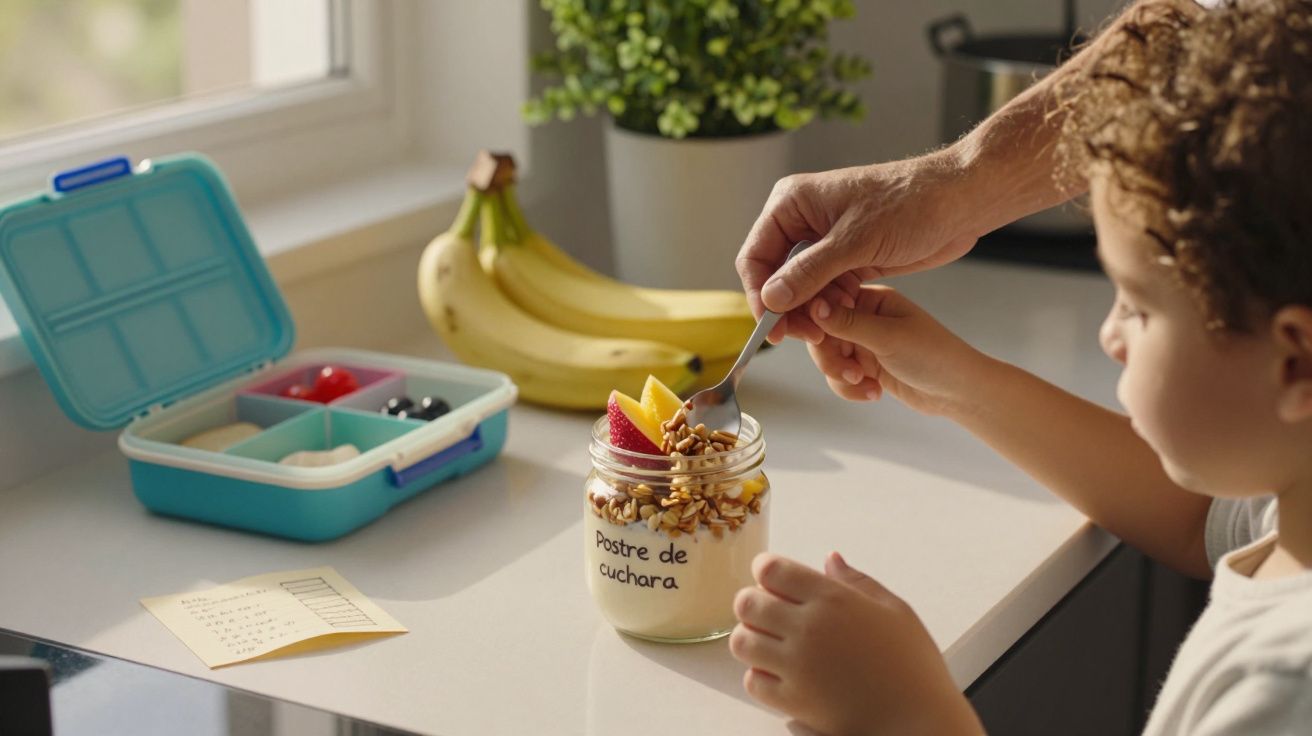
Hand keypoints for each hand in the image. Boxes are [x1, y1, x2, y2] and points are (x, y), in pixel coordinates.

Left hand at [730, 553, 982, 735]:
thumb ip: (858, 582)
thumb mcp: (896, 612)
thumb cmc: (914, 667)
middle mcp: (808, 628)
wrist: (920, 724)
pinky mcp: (792, 701)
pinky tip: (779, 673)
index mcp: (833, 599)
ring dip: (751, 638)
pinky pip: (753, 681)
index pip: (772, 569)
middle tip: (767, 611)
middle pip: (748, 603)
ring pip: (742, 641)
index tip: (771, 576)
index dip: (766, 569)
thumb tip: (830, 559)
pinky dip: (759, 675)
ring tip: (770, 643)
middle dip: (752, 603)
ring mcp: (797, 666)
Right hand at [735, 157, 980, 344]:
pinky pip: (826, 292)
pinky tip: (843, 320)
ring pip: (801, 289)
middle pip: (776, 276)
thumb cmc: (910, 203)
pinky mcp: (848, 259)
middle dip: (787, 308)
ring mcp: (826, 242)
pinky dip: (831, 309)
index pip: (756, 255)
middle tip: (802, 337)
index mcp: (793, 203)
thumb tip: (771, 299)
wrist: (959, 202)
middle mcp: (803, 222)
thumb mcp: (855, 241)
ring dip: (811, 313)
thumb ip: (809, 273)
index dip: (759, 294)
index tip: (771, 326)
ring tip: (826, 333)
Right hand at [804, 285, 988, 416]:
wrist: (959, 392)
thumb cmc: (935, 356)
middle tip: (848, 371)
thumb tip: (814, 305)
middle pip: (819, 332)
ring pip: (826, 357)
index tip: (810, 336)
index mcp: (870, 299)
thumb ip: (848, 323)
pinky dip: (850, 387)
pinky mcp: (865, 366)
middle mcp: (863, 318)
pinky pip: (838, 377)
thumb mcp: (889, 337)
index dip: (811, 317)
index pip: (825, 299)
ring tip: (865, 383)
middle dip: (829, 356)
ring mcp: (863, 343)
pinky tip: (873, 391)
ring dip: (841, 375)